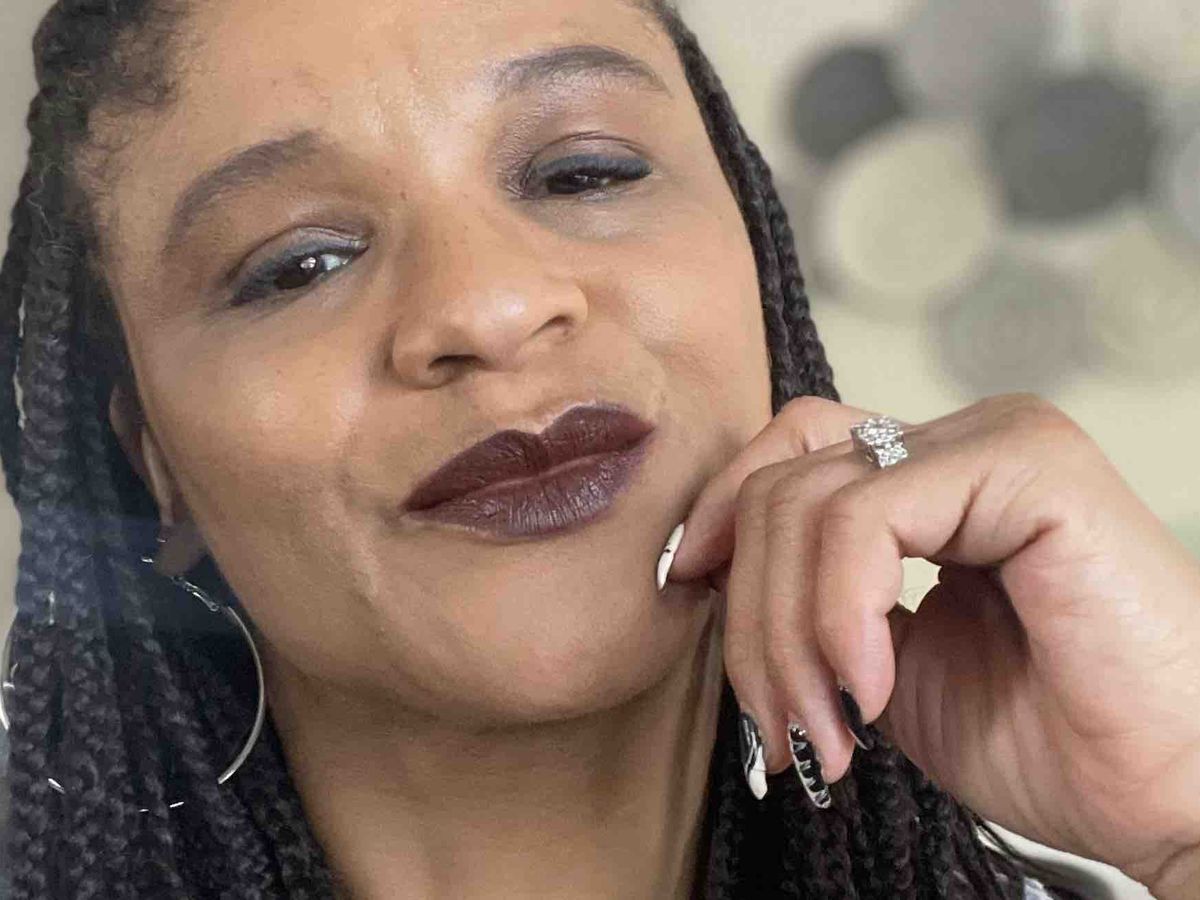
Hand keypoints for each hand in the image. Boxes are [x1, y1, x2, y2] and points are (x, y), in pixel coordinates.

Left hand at [666, 393, 1199, 897]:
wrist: (1168, 791)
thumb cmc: (1050, 735)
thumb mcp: (882, 663)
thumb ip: (811, 602)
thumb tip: (713, 572)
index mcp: (934, 476)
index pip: (790, 451)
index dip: (724, 512)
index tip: (690, 587)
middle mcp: (962, 439)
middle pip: (782, 481)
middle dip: (752, 615)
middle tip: (781, 722)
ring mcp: (997, 439)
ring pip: (806, 500)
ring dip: (789, 633)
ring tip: (829, 726)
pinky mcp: (1027, 463)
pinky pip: (866, 518)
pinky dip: (841, 612)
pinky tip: (874, 685)